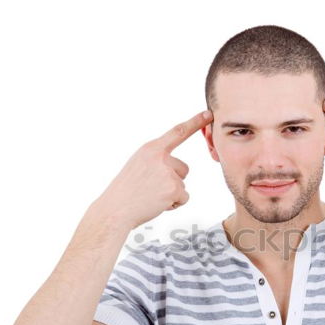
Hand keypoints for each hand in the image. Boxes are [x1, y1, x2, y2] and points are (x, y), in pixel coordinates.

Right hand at [92, 109, 212, 229]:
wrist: (115, 210)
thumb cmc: (126, 190)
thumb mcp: (139, 165)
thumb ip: (157, 160)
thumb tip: (181, 167)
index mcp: (150, 149)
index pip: (177, 132)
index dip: (195, 122)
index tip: (208, 113)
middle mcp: (159, 157)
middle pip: (183, 168)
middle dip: (173, 180)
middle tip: (151, 188)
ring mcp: (167, 173)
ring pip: (183, 184)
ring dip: (172, 193)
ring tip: (151, 196)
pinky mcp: (173, 189)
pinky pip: (184, 197)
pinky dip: (174, 204)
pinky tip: (157, 204)